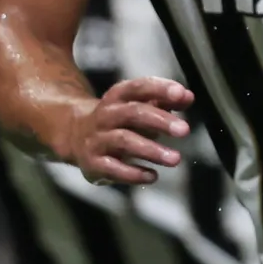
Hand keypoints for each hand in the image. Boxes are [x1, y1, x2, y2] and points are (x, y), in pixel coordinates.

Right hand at [64, 76, 191, 185]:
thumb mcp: (139, 106)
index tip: (181, 93)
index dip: (160, 89)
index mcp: (118, 97)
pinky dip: (134, 173)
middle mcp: (105, 115)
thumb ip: (164, 101)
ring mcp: (97, 139)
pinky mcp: (92, 163)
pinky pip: (112, 168)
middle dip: (160, 121)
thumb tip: (187, 96)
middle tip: (185, 130)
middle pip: (132, 113)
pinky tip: (152, 176)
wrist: (75, 135)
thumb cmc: (121, 120)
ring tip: (175, 159)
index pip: (138, 88)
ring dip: (151, 150)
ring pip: (123, 141)